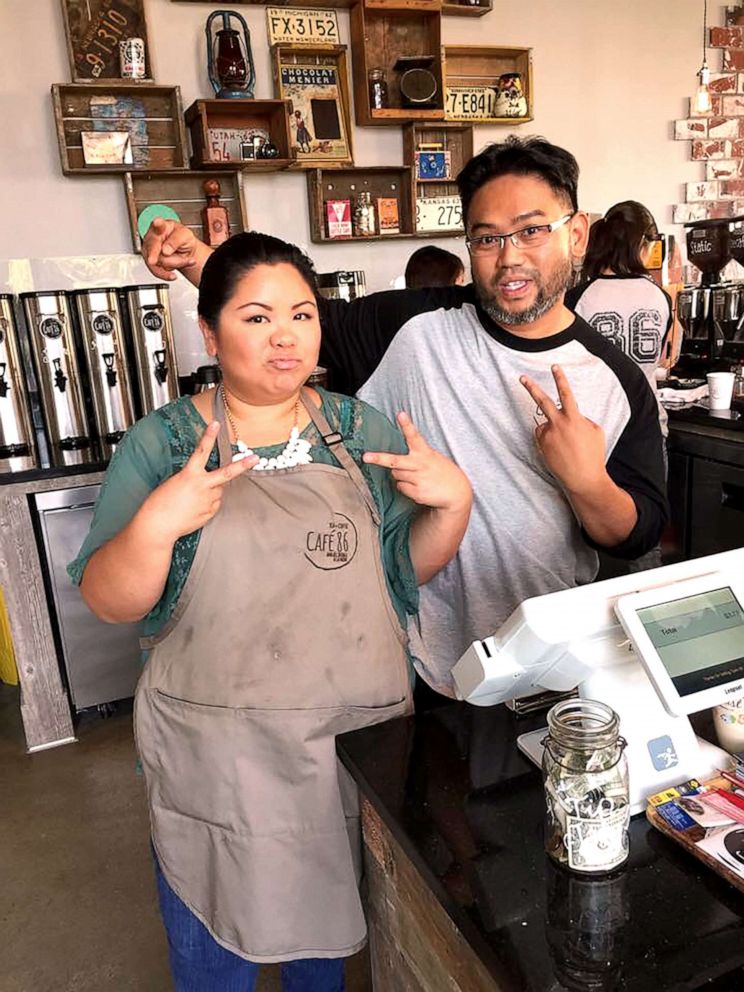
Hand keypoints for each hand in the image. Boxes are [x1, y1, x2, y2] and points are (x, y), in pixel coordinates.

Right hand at [139, 422, 257, 543]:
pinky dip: (208, 503)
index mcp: (190, 475)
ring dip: (213, 490)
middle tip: (255, 458)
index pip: (201, 451)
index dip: (209, 436)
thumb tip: (207, 483)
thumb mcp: (174, 483)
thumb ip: (193, 479)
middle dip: (243, 465)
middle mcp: (203, 486)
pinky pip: (214, 504)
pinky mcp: (210, 513)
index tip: (216, 424)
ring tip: (194, 497)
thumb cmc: (160, 503)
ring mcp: (208, 501)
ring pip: (219, 490)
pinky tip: (194, 507)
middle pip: (227, 473)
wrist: (158, 525)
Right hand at [142, 218, 200, 281]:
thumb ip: (176, 240)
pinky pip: (157, 271)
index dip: (157, 224)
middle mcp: (153, 237)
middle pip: (153, 247)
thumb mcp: (186, 236)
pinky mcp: (151, 262)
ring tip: (185, 260)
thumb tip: (165, 250)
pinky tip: (173, 275)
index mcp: (163, 226)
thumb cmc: (183, 239)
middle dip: (154, 254)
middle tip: (154, 260)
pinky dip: (166, 274)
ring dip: (174, 263)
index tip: (157, 222)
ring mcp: (150, 249)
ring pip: (158, 261)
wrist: (185, 252)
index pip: (158, 224)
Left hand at [363, 413, 471, 512]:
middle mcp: (420, 465)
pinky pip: (401, 487)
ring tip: (416, 476)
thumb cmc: (441, 472)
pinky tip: (418, 486)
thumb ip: (416, 457)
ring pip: (395, 475)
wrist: (457, 492)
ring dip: (401, 475)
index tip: (400, 414)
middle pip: (394, 461)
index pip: (414, 436)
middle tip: (365, 457)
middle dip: (379, 459)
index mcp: (425, 452)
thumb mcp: (433, 458)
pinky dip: (406, 487)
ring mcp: (418, 479)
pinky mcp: (417, 493)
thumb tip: (395, 467)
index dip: (407, 425)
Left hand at [520, 364, 606, 496]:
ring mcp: (547, 436)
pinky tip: (559, 450)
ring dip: (553, 429)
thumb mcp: (595, 431)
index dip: (560, 378)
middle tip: (522, 378)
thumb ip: (581, 419)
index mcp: (574, 418)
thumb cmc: (593, 454)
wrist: (583, 478)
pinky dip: (549, 439)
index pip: (566, 393)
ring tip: (565, 445)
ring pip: (545, 424)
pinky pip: (543, 436)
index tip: (554, 366)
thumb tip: (571, 416)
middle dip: (531, 388)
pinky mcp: (541, 446)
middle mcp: (558, 425)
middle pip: (542, 401)